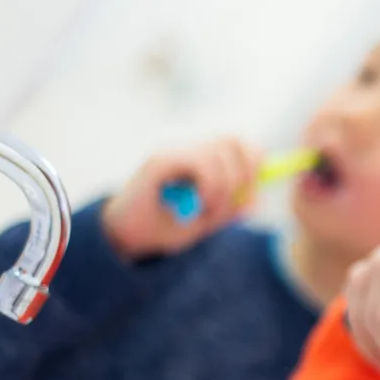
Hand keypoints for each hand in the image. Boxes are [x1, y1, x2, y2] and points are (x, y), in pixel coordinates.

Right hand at [102, 137, 262, 258]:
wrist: (124, 238)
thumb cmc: (165, 228)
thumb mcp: (207, 221)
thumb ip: (230, 208)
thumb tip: (255, 201)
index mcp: (202, 158)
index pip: (241, 143)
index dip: (255, 164)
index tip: (251, 195)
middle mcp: (188, 149)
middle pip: (234, 141)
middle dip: (245, 175)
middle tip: (236, 204)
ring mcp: (173, 152)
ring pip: (219, 154)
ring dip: (224, 188)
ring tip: (209, 211)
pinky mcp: (159, 161)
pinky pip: (200, 163)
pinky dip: (210, 188)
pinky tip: (197, 206)